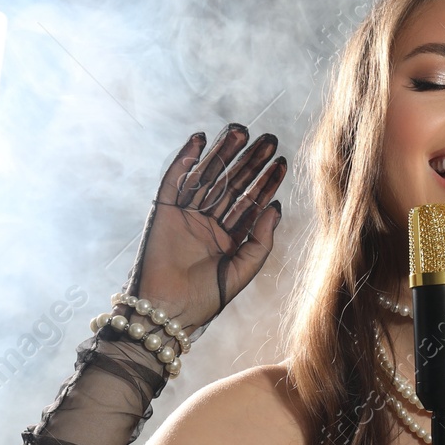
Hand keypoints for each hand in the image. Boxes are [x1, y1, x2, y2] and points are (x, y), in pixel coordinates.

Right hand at [123, 123, 286, 335]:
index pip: (250, 203)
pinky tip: (200, 139)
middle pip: (231, 185)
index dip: (266, 183)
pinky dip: (185, 160)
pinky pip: (174, 180)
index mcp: (227, 238)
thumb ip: (260, 241)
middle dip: (250, 163)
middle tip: (269, 139)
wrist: (168, 312)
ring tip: (241, 131)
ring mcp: (185, 215)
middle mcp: (207, 223)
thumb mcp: (242, 270)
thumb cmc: (205, 300)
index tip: (282, 163)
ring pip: (207, 177)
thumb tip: (275, 207)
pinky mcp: (162, 212)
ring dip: (222, 154)